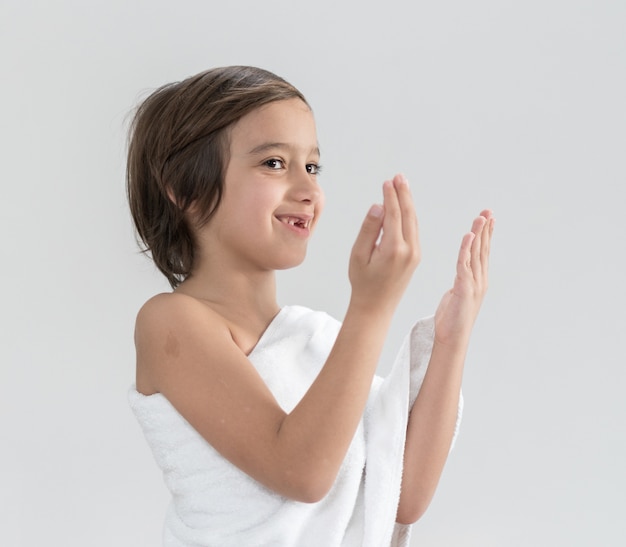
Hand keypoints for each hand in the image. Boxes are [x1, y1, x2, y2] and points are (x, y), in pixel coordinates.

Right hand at [348, 174, 420, 313]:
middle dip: (403, 194)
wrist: (376, 307)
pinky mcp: (416, 257)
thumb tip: (378, 207)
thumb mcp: (359, 255)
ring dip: (408, 202)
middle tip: (399, 177)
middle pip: (408, 214)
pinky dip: (409, 215)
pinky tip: (404, 206)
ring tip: (402, 186)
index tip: (387, 182)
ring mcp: (415, 254)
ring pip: (413, 221)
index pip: (394, 215)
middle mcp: (409, 250)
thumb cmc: (363, 282)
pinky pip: (414, 230)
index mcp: (394, 249)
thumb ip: (369, 229)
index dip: (390, 196)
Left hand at [434, 210, 494, 347]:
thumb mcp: (457, 294)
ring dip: (479, 234)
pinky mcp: (464, 289)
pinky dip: (466, 250)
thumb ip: (462, 281)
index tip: (488, 218)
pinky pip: (464, 265)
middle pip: (483, 249)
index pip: (482, 252)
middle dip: (486, 229)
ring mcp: (474, 284)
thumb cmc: (452, 319)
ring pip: (476, 254)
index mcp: (477, 280)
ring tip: (481, 217)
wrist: (452, 339)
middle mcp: (479, 280)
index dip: (486, 235)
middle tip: (488, 211)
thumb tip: (461, 273)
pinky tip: (468, 236)